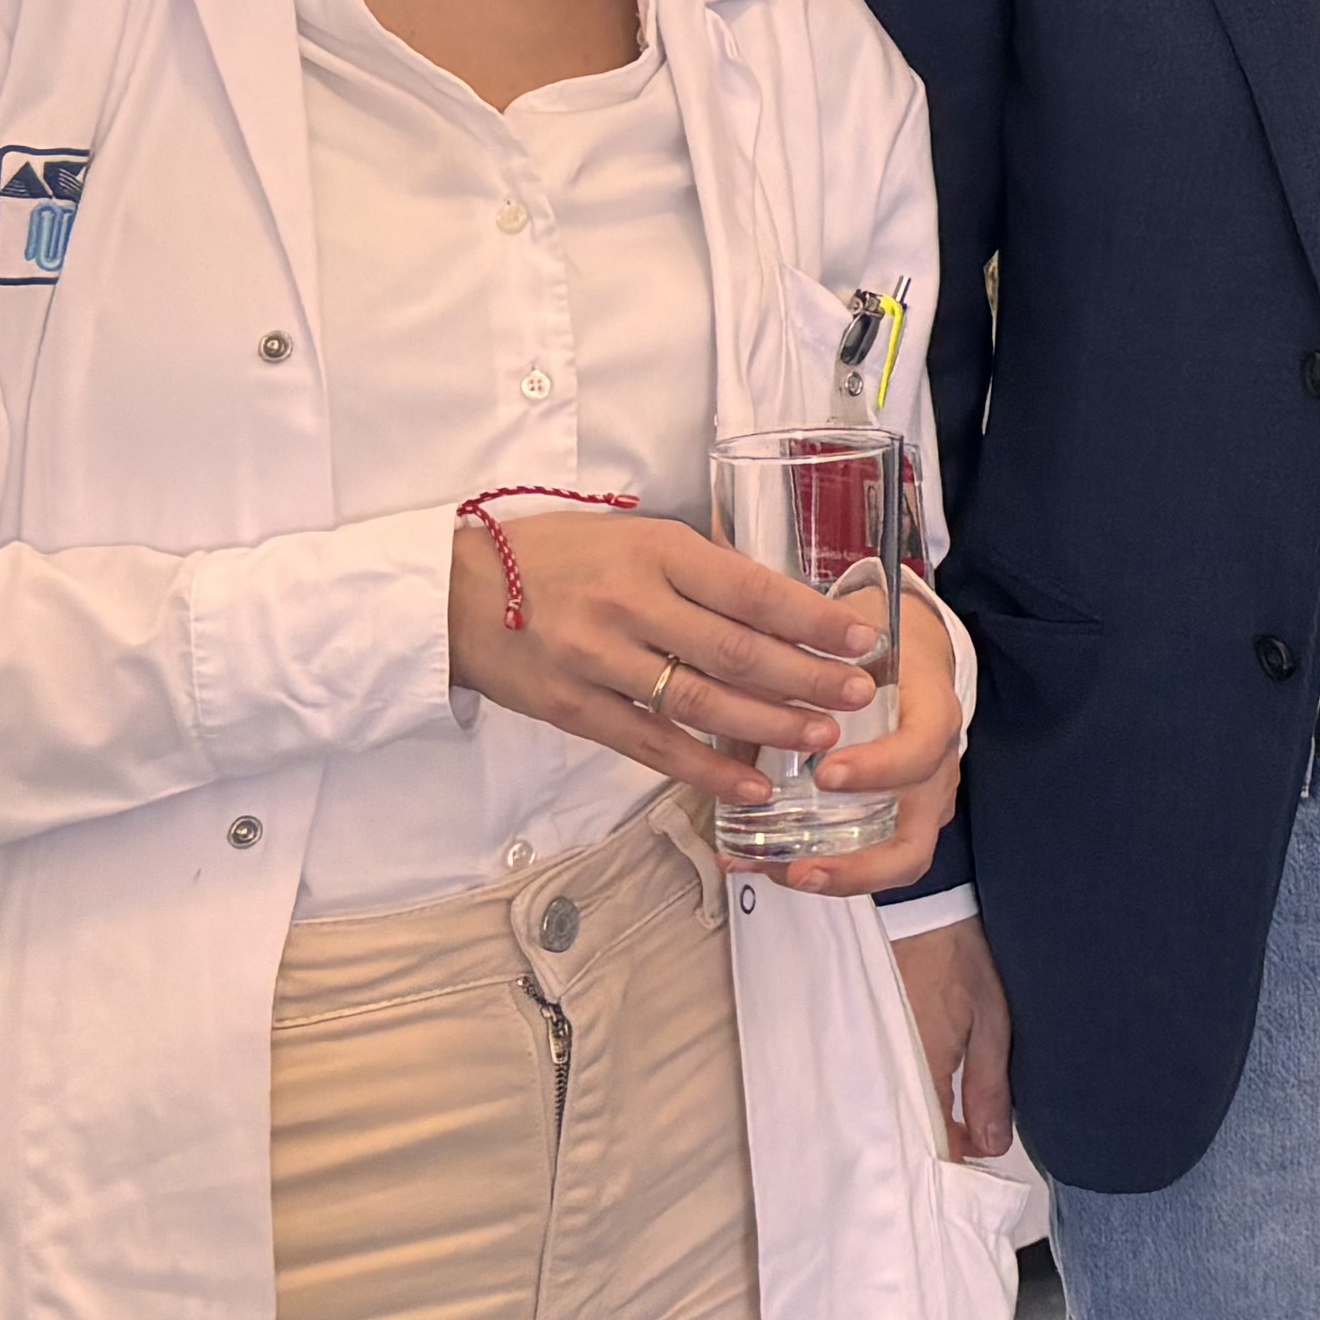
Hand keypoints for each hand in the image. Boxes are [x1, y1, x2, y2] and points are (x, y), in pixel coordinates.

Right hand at [448, 506, 882, 813]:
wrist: (457, 591)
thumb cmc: (556, 554)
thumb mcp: (630, 534)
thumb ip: (697, 566)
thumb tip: (778, 599)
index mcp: (654, 550)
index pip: (750, 588)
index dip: (812, 617)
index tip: (862, 635)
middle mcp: (630, 604)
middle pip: (735, 650)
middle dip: (806, 676)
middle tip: (858, 694)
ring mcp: (599, 661)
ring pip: (701, 701)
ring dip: (769, 726)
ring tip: (822, 739)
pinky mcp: (575, 709)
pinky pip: (652, 745)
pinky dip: (706, 768)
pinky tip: (752, 785)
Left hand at [766, 572, 968, 897]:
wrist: (909, 645)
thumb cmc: (870, 645)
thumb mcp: (843, 644)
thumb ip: (796, 677)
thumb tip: (730, 703)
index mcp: (932, 713)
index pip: (921, 749)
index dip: (879, 769)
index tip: (825, 774)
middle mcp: (936, 770)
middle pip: (914, 843)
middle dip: (857, 868)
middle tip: (799, 866)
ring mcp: (920, 802)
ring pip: (892, 863)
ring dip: (832, 877)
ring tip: (770, 871)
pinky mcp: (897, 816)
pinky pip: (869, 853)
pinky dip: (822, 864)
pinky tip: (763, 860)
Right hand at [894, 914, 1014, 1162]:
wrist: (918, 905)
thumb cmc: (960, 958)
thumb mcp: (991, 1020)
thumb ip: (990, 1085)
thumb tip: (992, 1147)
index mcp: (924, 1072)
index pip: (934, 1142)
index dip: (957, 1158)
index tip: (978, 1153)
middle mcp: (890, 1071)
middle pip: (908, 1130)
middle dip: (934, 1144)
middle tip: (966, 1139)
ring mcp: (873, 1052)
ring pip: (893, 1108)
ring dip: (918, 1117)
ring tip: (947, 1117)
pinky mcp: (865, 1034)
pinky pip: (882, 1081)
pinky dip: (901, 1092)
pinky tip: (920, 1088)